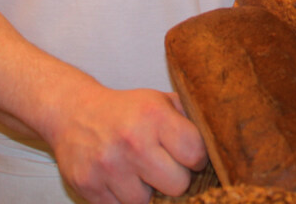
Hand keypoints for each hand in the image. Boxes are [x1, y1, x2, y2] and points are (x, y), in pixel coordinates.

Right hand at [47, 85, 206, 203]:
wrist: (72, 113)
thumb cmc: (125, 111)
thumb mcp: (158, 101)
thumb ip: (189, 119)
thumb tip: (222, 142)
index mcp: (153, 115)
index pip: (194, 153)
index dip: (195, 159)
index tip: (187, 156)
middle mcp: (131, 140)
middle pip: (176, 185)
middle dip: (173, 179)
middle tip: (162, 167)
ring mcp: (108, 166)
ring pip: (146, 203)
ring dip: (145, 192)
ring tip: (137, 172)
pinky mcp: (89, 187)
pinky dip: (123, 200)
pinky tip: (119, 180)